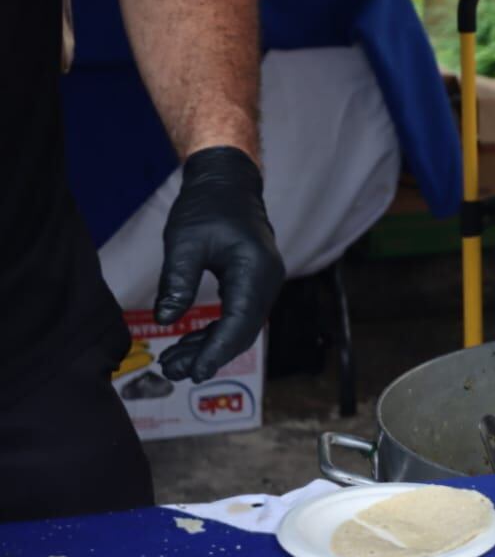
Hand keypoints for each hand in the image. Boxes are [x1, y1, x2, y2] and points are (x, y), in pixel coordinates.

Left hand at [155, 146, 284, 383]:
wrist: (228, 183)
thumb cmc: (207, 206)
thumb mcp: (185, 240)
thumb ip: (177, 279)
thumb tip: (166, 319)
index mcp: (255, 270)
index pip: (239, 322)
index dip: (216, 351)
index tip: (193, 373)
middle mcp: (267, 280)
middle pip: (243, 331)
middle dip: (210, 355)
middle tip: (172, 372)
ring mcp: (263, 282)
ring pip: (240, 327)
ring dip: (209, 346)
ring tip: (173, 362)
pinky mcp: (253, 283)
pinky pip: (238, 316)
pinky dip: (214, 332)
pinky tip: (187, 342)